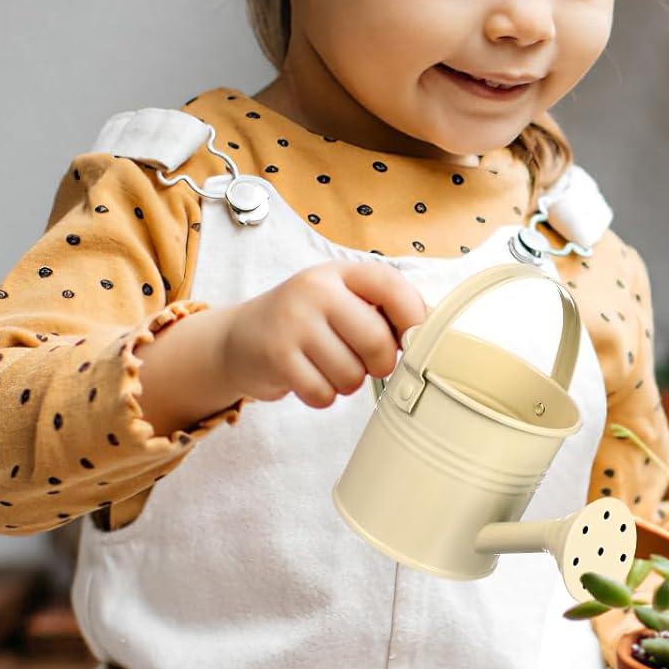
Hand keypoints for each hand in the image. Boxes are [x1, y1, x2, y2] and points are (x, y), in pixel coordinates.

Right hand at [220, 260, 427, 408]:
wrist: (238, 338)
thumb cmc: (306, 322)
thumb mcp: (341, 300)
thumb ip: (382, 310)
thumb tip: (430, 337)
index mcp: (341, 273)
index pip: (392, 287)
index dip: (413, 319)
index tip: (409, 339)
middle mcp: (316, 290)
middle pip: (377, 342)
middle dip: (380, 365)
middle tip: (365, 362)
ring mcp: (294, 322)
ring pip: (352, 375)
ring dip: (348, 383)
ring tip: (329, 366)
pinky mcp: (277, 356)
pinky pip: (323, 394)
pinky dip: (323, 396)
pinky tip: (311, 378)